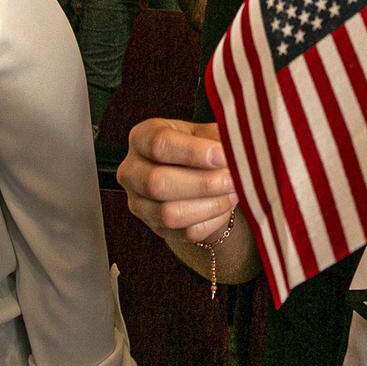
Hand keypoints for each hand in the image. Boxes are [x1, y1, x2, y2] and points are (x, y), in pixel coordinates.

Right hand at [117, 118, 237, 243]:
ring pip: (169, 214)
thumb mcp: (207, 133)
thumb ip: (217, 137)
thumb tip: (234, 147)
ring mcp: (140, 204)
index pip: (159, 144)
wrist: (200, 175)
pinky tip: (226, 204)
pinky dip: (213, 220)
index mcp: (142, 137)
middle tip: (233, 178)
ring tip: (234, 191)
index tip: (223, 155)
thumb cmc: (202, 147)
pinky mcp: (157, 228)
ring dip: (210, 204)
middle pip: (157, 183)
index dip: (194, 151)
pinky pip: (186, 232)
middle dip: (203, 183)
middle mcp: (132, 171)